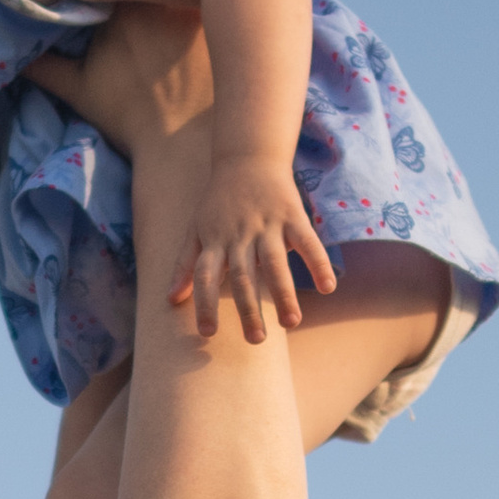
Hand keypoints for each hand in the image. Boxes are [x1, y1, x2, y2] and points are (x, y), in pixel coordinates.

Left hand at [173, 153, 336, 341]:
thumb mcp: (196, 228)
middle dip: (248, 309)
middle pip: (242, 275)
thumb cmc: (219, 200)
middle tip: (255, 341)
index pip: (205, 275)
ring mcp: (267, 225)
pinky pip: (307, 241)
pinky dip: (318, 263)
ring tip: (291, 323)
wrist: (247, 157)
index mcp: (215, 240)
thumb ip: (185, 264)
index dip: (204, 303)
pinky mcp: (292, 215)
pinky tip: (328, 288)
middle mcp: (240, 235)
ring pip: (274, 262)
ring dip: (283, 293)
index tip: (208, 333)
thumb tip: (171, 299)